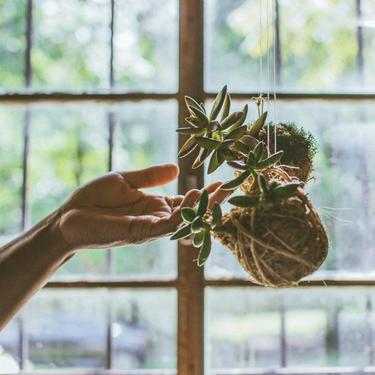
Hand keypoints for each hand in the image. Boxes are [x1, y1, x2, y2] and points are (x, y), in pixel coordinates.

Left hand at [58, 164, 228, 249]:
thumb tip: (178, 168)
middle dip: (210, 201)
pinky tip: (193, 200)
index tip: (222, 181)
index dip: (204, 192)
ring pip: (182, 219)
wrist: (68, 215)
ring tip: (217, 191)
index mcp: (154, 205)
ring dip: (200, 206)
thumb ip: (151, 176)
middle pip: (190, 211)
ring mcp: (150, 227)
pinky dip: (181, 215)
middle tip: (229, 187)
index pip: (186, 200)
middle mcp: (156, 218)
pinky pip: (166, 225)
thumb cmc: (94, 198)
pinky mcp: (139, 232)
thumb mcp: (126, 181)